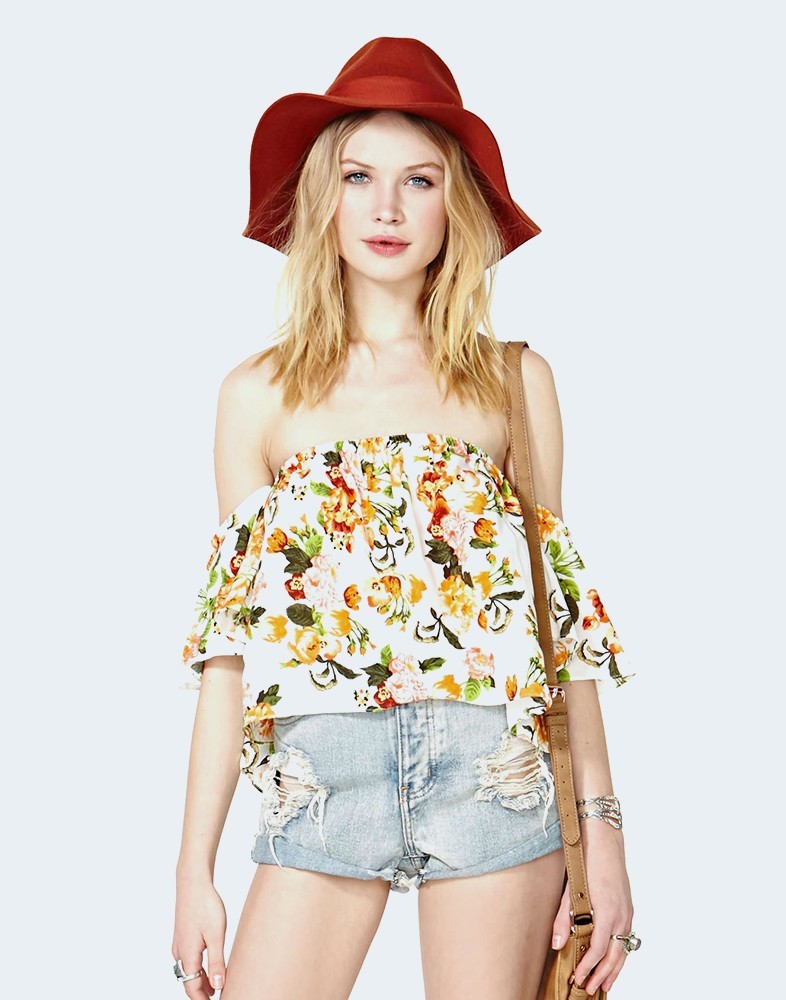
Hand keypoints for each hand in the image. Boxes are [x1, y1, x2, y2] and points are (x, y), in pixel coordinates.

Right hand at [172, 875, 227, 997]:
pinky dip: (197, 967)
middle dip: (201, 992)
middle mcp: (180, 952)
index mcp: (188, 955)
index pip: (192, 987)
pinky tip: (208, 965)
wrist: (192, 883)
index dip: (203, 999)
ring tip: (215, 986)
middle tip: (217, 997)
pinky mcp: (182, 935)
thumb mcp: (216, 935)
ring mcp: (179, 943)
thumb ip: (216, 962)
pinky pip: (188, 959)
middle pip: (188, 980)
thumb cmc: (205, 905)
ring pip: (188, 970)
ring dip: (200, 980)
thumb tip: (218, 986)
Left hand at [550, 821, 633, 994]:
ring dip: (614, 969)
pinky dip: (620, 953)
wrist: (605, 840)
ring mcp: (627, 912)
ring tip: (604, 984)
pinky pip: (626, 938)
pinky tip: (613, 959)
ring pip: (624, 949)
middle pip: (614, 955)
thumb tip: (557, 944)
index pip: (598, 949)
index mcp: (607, 911)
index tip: (578, 977)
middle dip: (602, 975)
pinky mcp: (628, 908)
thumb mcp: (571, 890)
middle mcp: (621, 915)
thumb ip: (564, 919)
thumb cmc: (587, 861)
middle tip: (590, 988)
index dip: (588, 966)